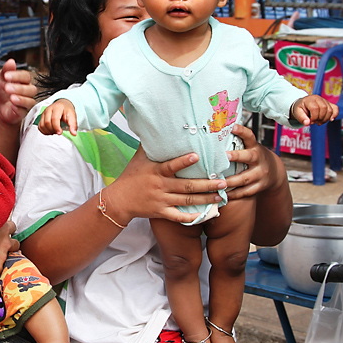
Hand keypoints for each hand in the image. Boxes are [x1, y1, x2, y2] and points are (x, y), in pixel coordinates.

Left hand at [0, 59, 35, 126]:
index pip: (26, 76)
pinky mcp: (24, 112)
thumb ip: (6, 70)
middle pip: (31, 88)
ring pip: (30, 100)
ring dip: (20, 98)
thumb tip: (11, 61)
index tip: (6, 76)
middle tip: (6, 88)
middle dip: (19, 88)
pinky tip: (12, 105)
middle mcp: (28, 91)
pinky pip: (25, 110)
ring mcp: (28, 102)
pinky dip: (18, 107)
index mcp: (24, 81)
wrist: (2, 108)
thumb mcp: (1, 79)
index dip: (17, 76)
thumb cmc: (4, 93)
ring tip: (11, 97)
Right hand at [38, 99, 77, 135]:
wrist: (62, 105)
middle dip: (53, 130)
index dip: (56, 127)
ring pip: (42, 125)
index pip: (54, 119)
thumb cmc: (67, 110)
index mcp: (57, 108)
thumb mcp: (72, 116)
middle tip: (59, 131)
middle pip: (47, 123)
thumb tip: (73, 133)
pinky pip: (40, 127)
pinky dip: (45, 131)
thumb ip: (73, 125)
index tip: (60, 133)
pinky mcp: (41, 117)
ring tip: (55, 131)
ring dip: (49, 131)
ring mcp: (44, 113)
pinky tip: (51, 131)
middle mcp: (49, 109)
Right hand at [105, 146, 225, 224]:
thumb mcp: (138, 158)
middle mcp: (160, 186)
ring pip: (187, 201)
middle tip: (223, 182)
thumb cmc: (130, 176)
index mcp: (156, 171)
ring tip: (220, 195)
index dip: (183, 161)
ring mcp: (162, 200)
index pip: (171, 166)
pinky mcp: (161, 212)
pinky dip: (192, 217)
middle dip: (206, 184)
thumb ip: (149, 144)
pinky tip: (207, 214)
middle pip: (186, 186)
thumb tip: (155, 125)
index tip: (197, 156)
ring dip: (205, 199)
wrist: (118, 200)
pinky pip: (179, 216)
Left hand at [223, 124, 281, 200]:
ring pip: (245, 178)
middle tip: (225, 156)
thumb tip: (219, 128)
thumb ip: (238, 141)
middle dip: (237, 156)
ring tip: (217, 181)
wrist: (274, 172)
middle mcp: (259, 160)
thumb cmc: (255, 157)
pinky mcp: (259, 187)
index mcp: (255, 147)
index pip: (250, 136)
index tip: (232, 126)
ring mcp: (260, 174)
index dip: (241, 131)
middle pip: (249, 157)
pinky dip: (234, 194)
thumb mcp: (251, 147)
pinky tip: (222, 194)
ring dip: (231, 181)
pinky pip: (245, 192)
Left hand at [292, 95, 337, 125]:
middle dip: (320, 118)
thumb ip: (301, 118)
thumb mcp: (297, 113)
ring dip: (325, 119)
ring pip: (330, 110)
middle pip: (324, 108)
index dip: (314, 117)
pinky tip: (331, 120)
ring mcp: (325, 101)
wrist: (304, 104)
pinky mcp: (329, 104)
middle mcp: (318, 98)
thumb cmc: (301, 109)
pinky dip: (335, 114)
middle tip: (315, 122)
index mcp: (310, 99)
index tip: (311, 121)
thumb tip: (307, 123)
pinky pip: (335, 108)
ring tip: (319, 122)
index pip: (315, 108)